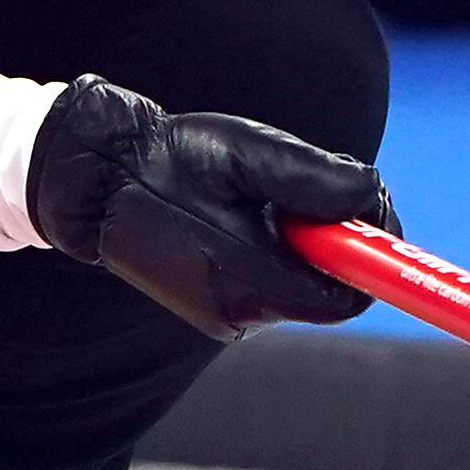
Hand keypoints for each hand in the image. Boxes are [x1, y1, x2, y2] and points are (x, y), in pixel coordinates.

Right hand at [25, 76, 395, 341]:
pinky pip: (271, 282)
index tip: (371, 208)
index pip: (348, 295)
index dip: (373, 256)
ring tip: (264, 193)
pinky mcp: (214, 306)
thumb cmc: (168, 160)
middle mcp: (241, 314)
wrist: (95, 179)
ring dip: (305, 240)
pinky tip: (245, 211)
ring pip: (300, 283)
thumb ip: (316, 179)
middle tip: (320, 185)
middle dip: (338, 239)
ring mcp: (225, 315)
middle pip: (328, 290)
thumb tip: (372, 197)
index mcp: (250, 283)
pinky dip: (278, 248)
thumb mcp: (249, 155)